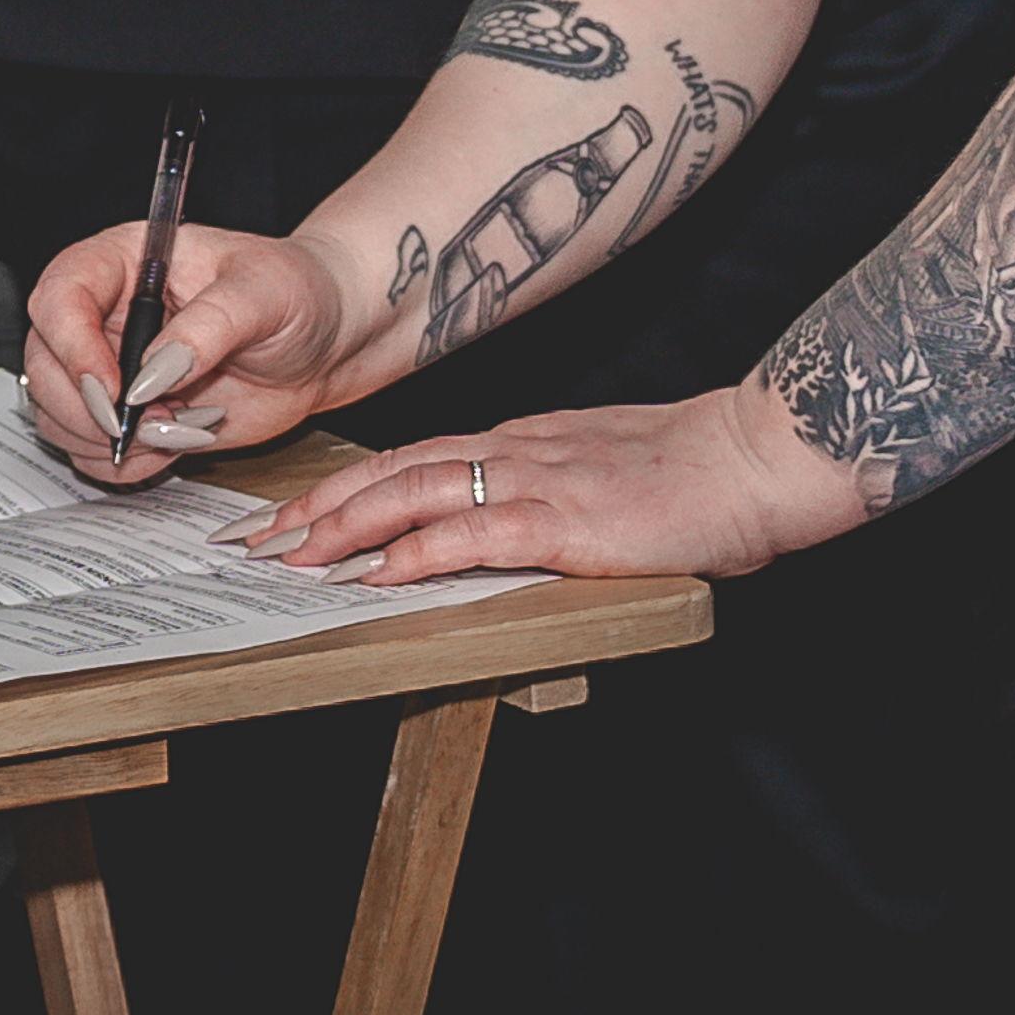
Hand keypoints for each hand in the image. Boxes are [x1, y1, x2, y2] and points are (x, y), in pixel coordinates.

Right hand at [21, 222, 356, 483]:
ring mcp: (113, 366)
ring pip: (58, 413)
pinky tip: (179, 442)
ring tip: (181, 428)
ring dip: (110, 441)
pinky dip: (126, 462)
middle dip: (88, 409)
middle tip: (150, 425)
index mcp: (125, 259)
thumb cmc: (299, 292)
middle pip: (44, 363)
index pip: (60, 295)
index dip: (73, 347)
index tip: (115, 391)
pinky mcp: (129, 413)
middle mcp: (106, 312)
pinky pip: (90, 450)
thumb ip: (208, 328)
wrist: (325, 340)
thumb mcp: (264, 294)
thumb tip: (151, 376)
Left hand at [254, 382, 863, 591]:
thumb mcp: (610, 477)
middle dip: (318, 506)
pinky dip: (411, 551)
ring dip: (343, 526)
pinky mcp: (562, 521)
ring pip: (413, 493)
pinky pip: (468, 534)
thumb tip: (513, 526)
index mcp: (526, 443)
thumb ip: (557, 495)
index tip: (296, 512)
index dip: (349, 486)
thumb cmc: (701, 474)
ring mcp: (536, 480)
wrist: (760, 454)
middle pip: (392, 471)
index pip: (414, 460)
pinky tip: (372, 572)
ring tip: (288, 554)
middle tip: (255, 537)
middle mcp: (517, 451)